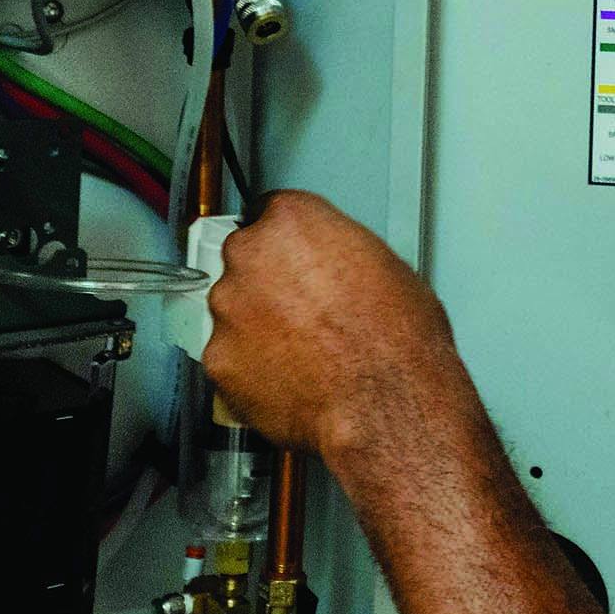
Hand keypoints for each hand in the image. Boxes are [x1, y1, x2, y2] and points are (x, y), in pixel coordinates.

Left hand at [202, 190, 464, 462]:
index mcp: (291, 220)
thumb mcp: (385, 266)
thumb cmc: (395, 338)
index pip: (268, 211)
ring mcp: (228, 309)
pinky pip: (229, 359)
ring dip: (256, 327)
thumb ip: (341, 253)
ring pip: (233, 311)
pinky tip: (288, 379)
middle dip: (268, 282)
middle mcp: (250, 256)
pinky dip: (250, 369)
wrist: (384, 401)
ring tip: (301, 351)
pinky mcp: (219, 360)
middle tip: (304, 310)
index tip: (293, 256)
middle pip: (245, 260)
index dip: (286, 239)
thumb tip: (340, 269)